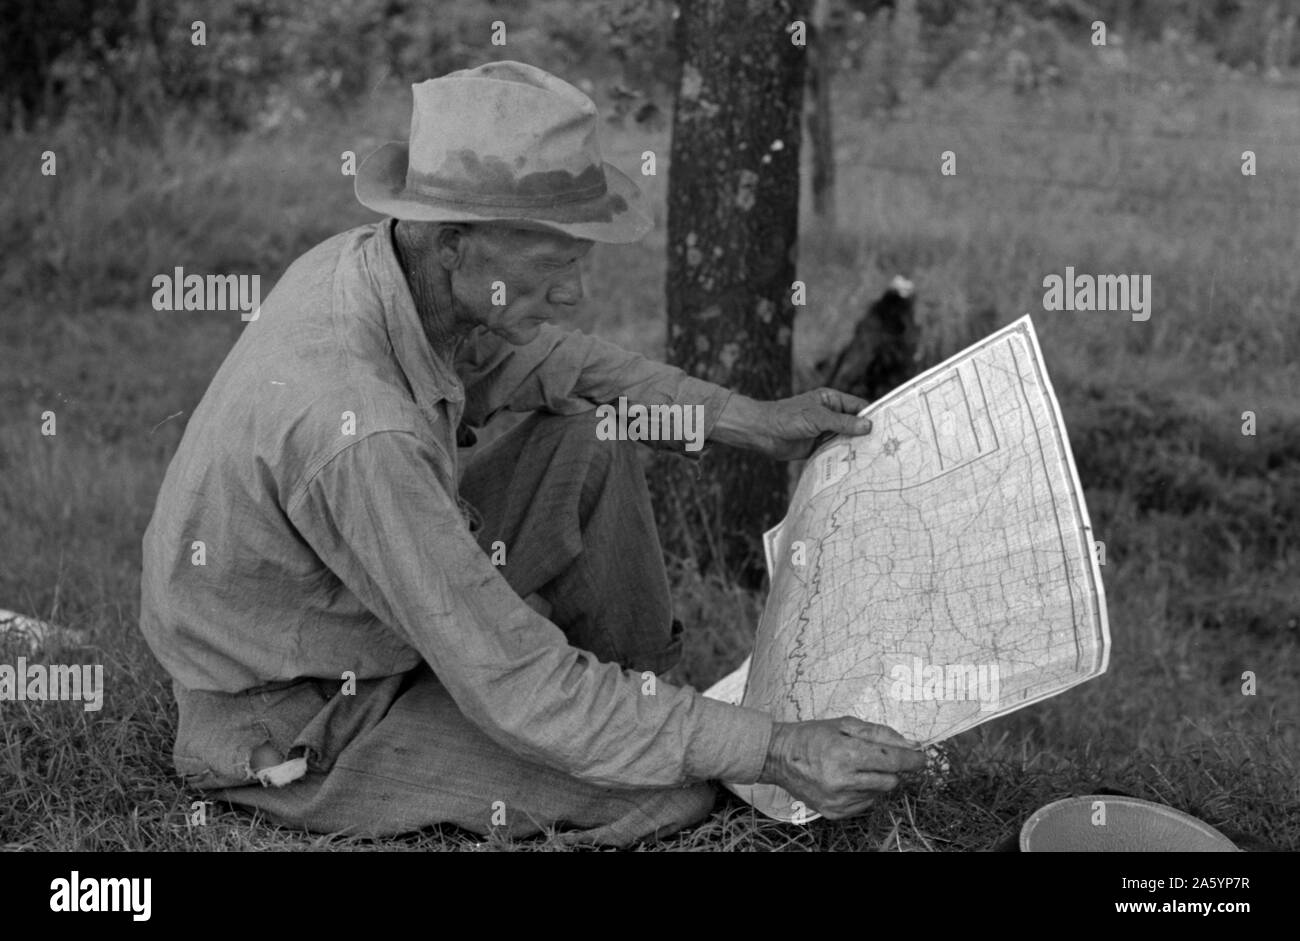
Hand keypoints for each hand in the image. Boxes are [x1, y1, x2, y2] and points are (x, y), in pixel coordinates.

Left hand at [713, 389, 872, 460]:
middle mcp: (830, 415)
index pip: (858, 407)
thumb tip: (868, 426)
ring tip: (875, 459)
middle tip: (885, 447)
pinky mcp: (817, 447)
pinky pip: (835, 451)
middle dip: (866, 435)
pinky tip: (856, 466)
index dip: (872, 417)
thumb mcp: (818, 418)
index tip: (888, 428)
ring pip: (846, 440)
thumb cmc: (788, 417)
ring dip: (855, 448)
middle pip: (854, 425)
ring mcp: (824, 431)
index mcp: (831, 400)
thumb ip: (843, 423)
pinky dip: (843, 457)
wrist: (763, 433)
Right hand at [758, 717, 925, 819]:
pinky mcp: (834, 812)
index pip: (893, 761)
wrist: (778, 757)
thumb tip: (911, 744)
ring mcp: (838, 801)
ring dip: (875, 780)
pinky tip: (846, 780)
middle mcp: (842, 781)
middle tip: (880, 757)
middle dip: (891, 768)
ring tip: (855, 767)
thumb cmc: (812, 736)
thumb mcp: (845, 724)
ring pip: (879, 793)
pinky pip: (865, 804)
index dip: (912, 759)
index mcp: (845, 754)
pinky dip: (863, 792)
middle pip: (891, 780)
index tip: (921, 757)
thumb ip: (880, 733)